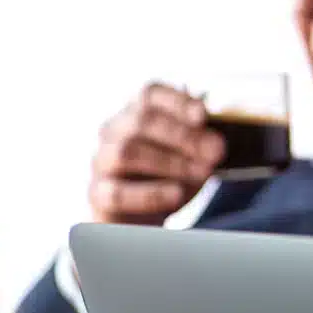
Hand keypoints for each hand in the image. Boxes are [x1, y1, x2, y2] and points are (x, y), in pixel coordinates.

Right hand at [87, 83, 222, 224]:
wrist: (146, 217)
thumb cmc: (170, 177)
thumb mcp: (193, 156)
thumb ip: (203, 143)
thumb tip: (214, 140)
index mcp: (136, 112)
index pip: (150, 94)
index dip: (176, 101)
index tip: (202, 115)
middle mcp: (114, 130)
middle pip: (141, 120)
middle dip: (182, 135)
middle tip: (215, 151)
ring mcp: (102, 161)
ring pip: (126, 152)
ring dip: (170, 163)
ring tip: (201, 173)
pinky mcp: (98, 194)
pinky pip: (116, 192)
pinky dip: (150, 194)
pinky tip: (175, 194)